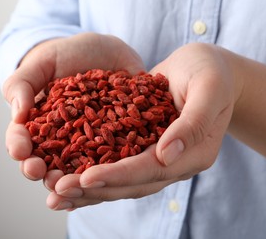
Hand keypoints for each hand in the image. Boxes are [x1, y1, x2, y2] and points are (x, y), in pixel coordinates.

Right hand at [3, 32, 144, 180]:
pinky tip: (109, 180)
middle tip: (45, 176)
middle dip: (44, 172)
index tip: (20, 150)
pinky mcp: (117, 143)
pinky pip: (113, 160)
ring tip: (72, 187)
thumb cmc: (67, 55)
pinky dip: (110, 172)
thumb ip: (22, 84)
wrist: (105, 51)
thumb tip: (17, 115)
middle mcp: (61, 140)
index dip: (18, 146)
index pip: (21, 138)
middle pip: (47, 162)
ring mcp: (89, 144)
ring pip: (78, 169)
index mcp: (38, 123)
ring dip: (74, 181)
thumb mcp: (42, 62)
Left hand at [46, 43, 238, 209]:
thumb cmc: (210, 71)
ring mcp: (157, 159)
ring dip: (87, 190)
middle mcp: (173, 163)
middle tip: (59, 191)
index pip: (151, 169)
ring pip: (120, 182)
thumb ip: (193, 121)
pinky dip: (92, 177)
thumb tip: (167, 155)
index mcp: (193, 153)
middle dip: (94, 189)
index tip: (86, 178)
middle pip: (130, 184)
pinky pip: (115, 167)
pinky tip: (68, 182)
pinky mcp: (142, 150)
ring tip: (55, 195)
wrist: (205, 69)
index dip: (119, 175)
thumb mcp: (208, 88)